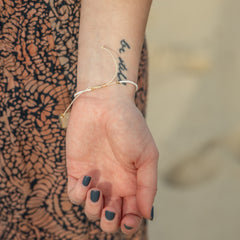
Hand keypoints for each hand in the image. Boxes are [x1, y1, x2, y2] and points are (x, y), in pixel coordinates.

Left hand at [66, 86, 157, 233]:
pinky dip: (79, 195)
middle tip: (111, 210)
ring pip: (91, 210)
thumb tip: (147, 214)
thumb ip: (148, 186)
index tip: (128, 220)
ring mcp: (95, 178)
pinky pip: (74, 195)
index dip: (130, 223)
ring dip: (94, 211)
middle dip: (110, 222)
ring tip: (97, 193)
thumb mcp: (147, 156)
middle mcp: (113, 183)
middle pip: (110, 217)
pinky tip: (87, 180)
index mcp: (132, 181)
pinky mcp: (76, 170)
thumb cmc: (130, 127)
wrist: (105, 104)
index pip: (131, 212)